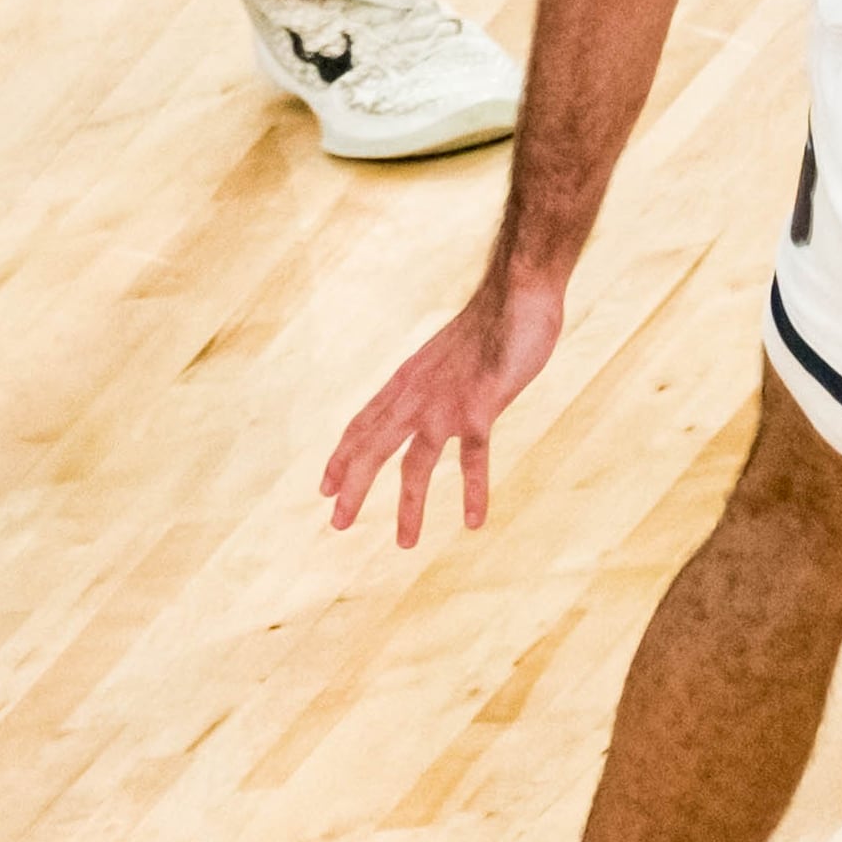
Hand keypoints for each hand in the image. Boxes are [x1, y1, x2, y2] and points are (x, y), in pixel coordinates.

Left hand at [323, 271, 566, 548]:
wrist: (516, 296)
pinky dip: (473, 492)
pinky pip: (472, 460)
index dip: (342, 456)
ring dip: (409, 508)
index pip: (362, 423)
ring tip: (404, 545)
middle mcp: (416, 395)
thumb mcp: (448, 354)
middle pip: (372, 448)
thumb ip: (436, 378)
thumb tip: (435, 394)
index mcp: (407, 381)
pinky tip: (474, 521)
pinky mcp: (479, 409)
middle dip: (353, 487)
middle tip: (336, 523)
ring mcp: (445, 404)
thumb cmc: (490, 322)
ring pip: (416, 465)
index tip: (325, 486)